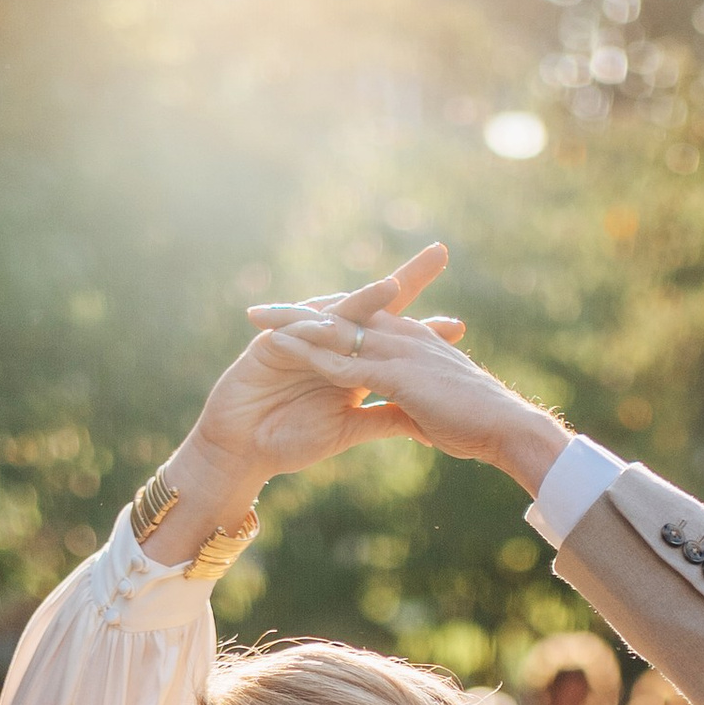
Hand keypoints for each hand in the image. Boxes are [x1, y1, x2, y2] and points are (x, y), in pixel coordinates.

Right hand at [157, 247, 469, 560]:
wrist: (243, 450)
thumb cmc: (290, 440)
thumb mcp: (347, 430)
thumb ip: (382, 419)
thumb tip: (423, 420)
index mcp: (352, 365)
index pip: (393, 340)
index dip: (424, 331)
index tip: (460, 325)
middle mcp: (332, 345)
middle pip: (374, 308)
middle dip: (406, 281)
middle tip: (439, 253)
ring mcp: (304, 339)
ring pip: (339, 312)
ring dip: (364, 299)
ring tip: (393, 285)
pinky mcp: (274, 344)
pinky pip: (297, 331)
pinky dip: (315, 324)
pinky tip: (336, 316)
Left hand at [249, 259, 567, 491]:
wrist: (508, 430)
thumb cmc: (480, 425)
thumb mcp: (438, 411)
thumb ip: (415, 404)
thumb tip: (406, 414)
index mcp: (414, 343)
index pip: (361, 323)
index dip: (326, 320)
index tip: (292, 320)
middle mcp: (404, 338)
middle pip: (342, 317)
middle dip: (300, 314)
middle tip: (262, 310)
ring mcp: (400, 352)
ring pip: (338, 332)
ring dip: (296, 326)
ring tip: (258, 322)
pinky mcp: (397, 374)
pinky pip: (346, 361)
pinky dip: (314, 355)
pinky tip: (284, 352)